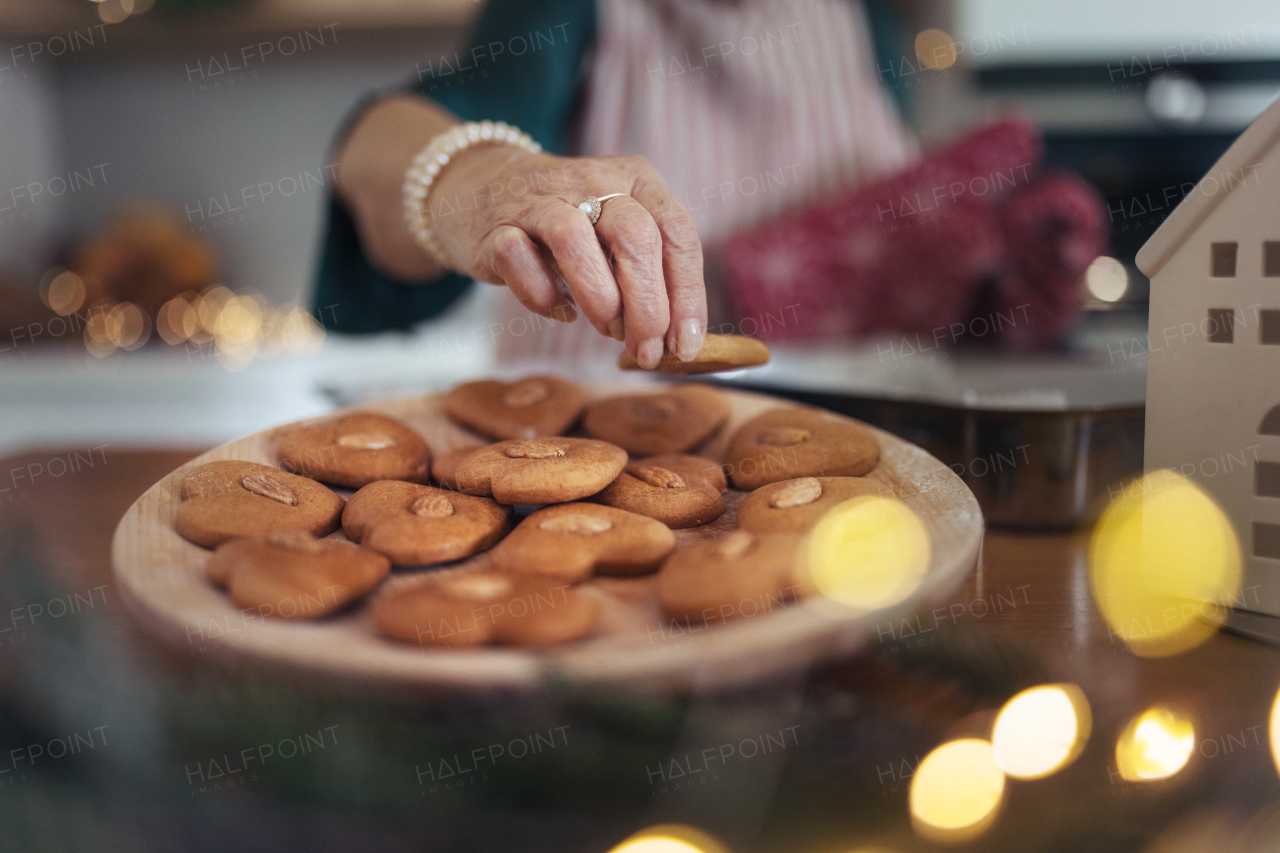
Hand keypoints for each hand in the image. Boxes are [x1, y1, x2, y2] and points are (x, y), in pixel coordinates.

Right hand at [428, 144, 706, 367]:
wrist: (485, 186)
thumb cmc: (570, 227)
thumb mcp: (618, 237)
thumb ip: (648, 277)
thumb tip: (674, 342)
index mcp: (637, 180)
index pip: (677, 234)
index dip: (687, 296)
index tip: (684, 345)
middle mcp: (593, 180)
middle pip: (634, 237)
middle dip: (647, 307)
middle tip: (645, 350)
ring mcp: (539, 198)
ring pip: (573, 238)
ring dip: (599, 298)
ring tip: (606, 329)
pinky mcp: (496, 225)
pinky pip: (518, 258)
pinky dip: (542, 295)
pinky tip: (560, 310)